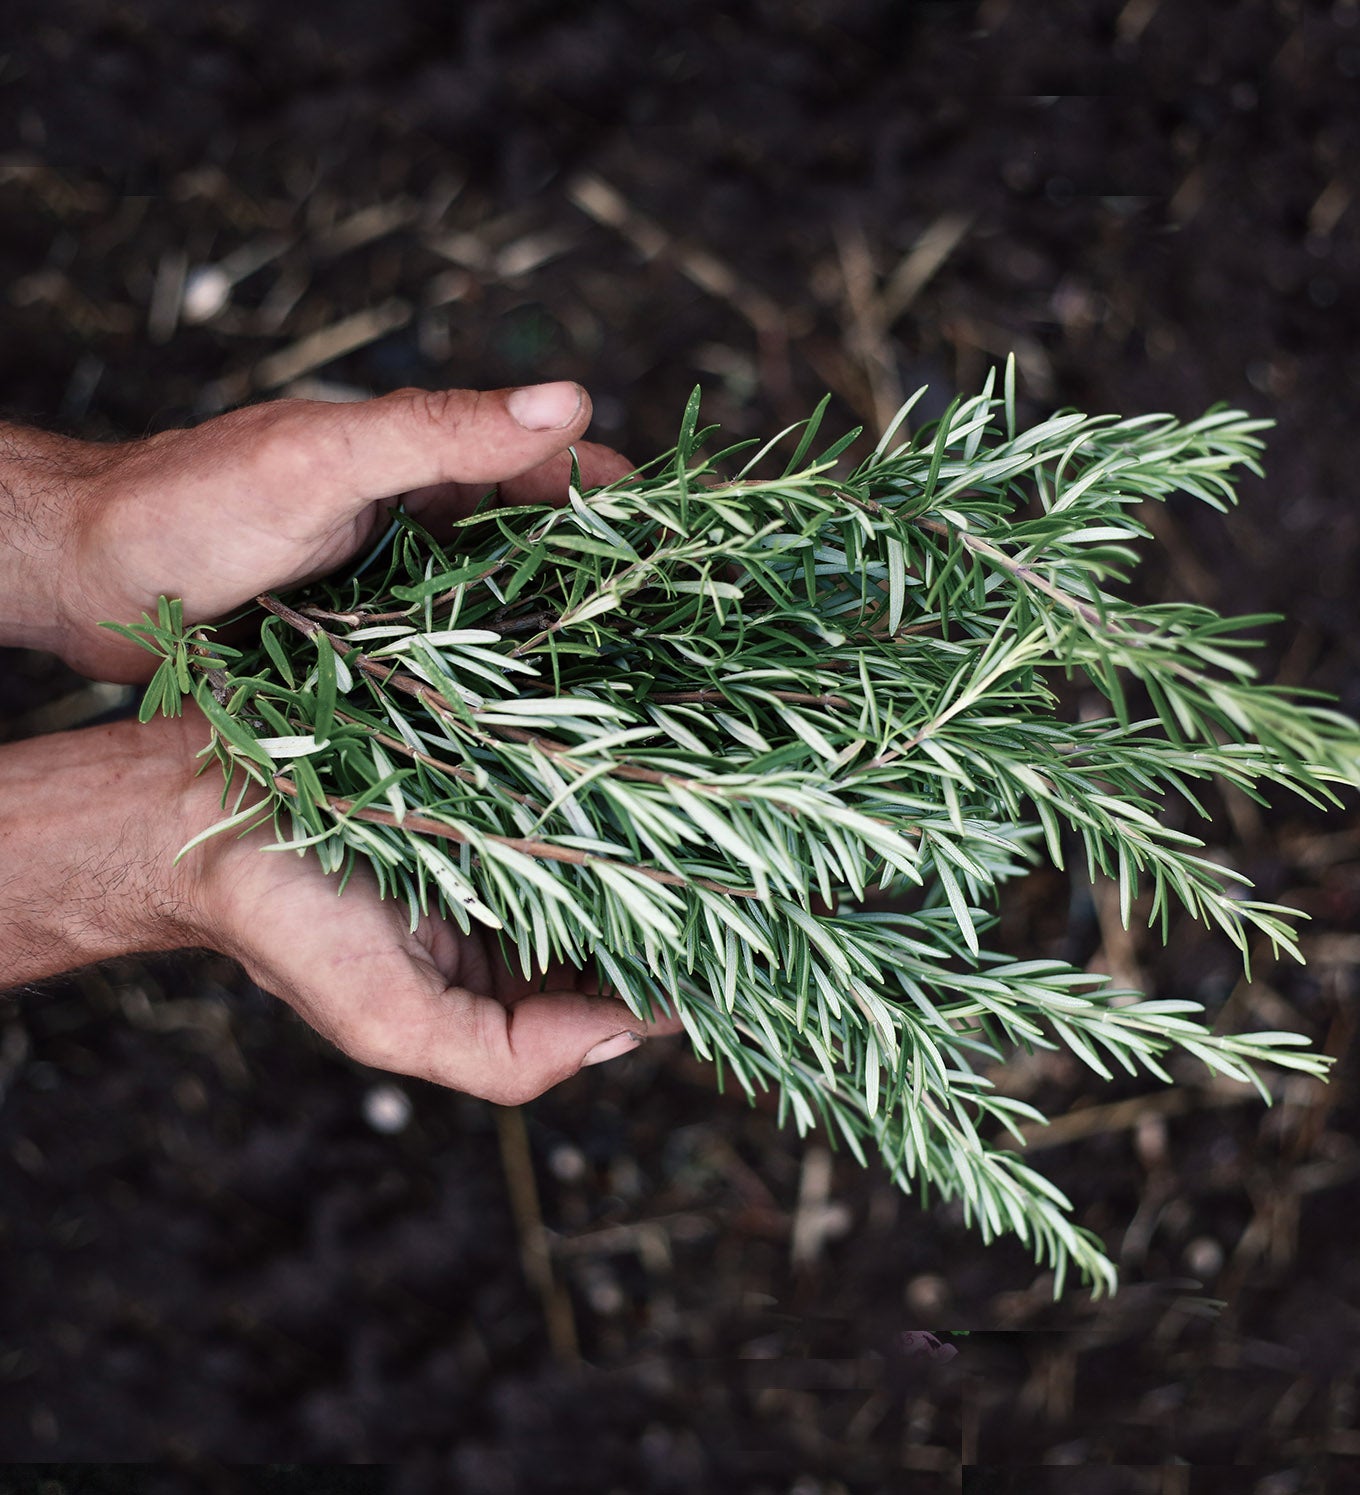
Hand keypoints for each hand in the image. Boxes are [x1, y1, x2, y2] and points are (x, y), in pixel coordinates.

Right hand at [0, 709, 679, 1103]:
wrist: (201, 815)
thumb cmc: (291, 932)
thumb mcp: (395, 1025)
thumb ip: (508, 1058)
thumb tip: (625, 1040)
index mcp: (497, 988)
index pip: (608, 1000)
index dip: (672, 986)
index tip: (743, 961)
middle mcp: (516, 917)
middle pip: (623, 924)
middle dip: (685, 912)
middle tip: (764, 885)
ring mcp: (514, 842)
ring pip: (611, 854)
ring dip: (663, 846)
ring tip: (733, 832)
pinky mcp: (500, 776)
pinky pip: (574, 790)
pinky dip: (613, 790)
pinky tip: (660, 776)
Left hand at [49, 381, 632, 682]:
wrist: (85, 579)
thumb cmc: (191, 504)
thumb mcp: (326, 461)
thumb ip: (441, 431)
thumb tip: (573, 402)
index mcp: (428, 454)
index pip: (555, 470)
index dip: (623, 505)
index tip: (696, 555)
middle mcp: (427, 514)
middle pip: (544, 547)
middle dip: (609, 588)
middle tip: (680, 649)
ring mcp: (401, 579)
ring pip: (505, 610)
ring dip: (558, 646)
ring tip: (632, 703)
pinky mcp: (370, 638)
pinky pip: (453, 659)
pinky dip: (494, 684)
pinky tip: (532, 729)